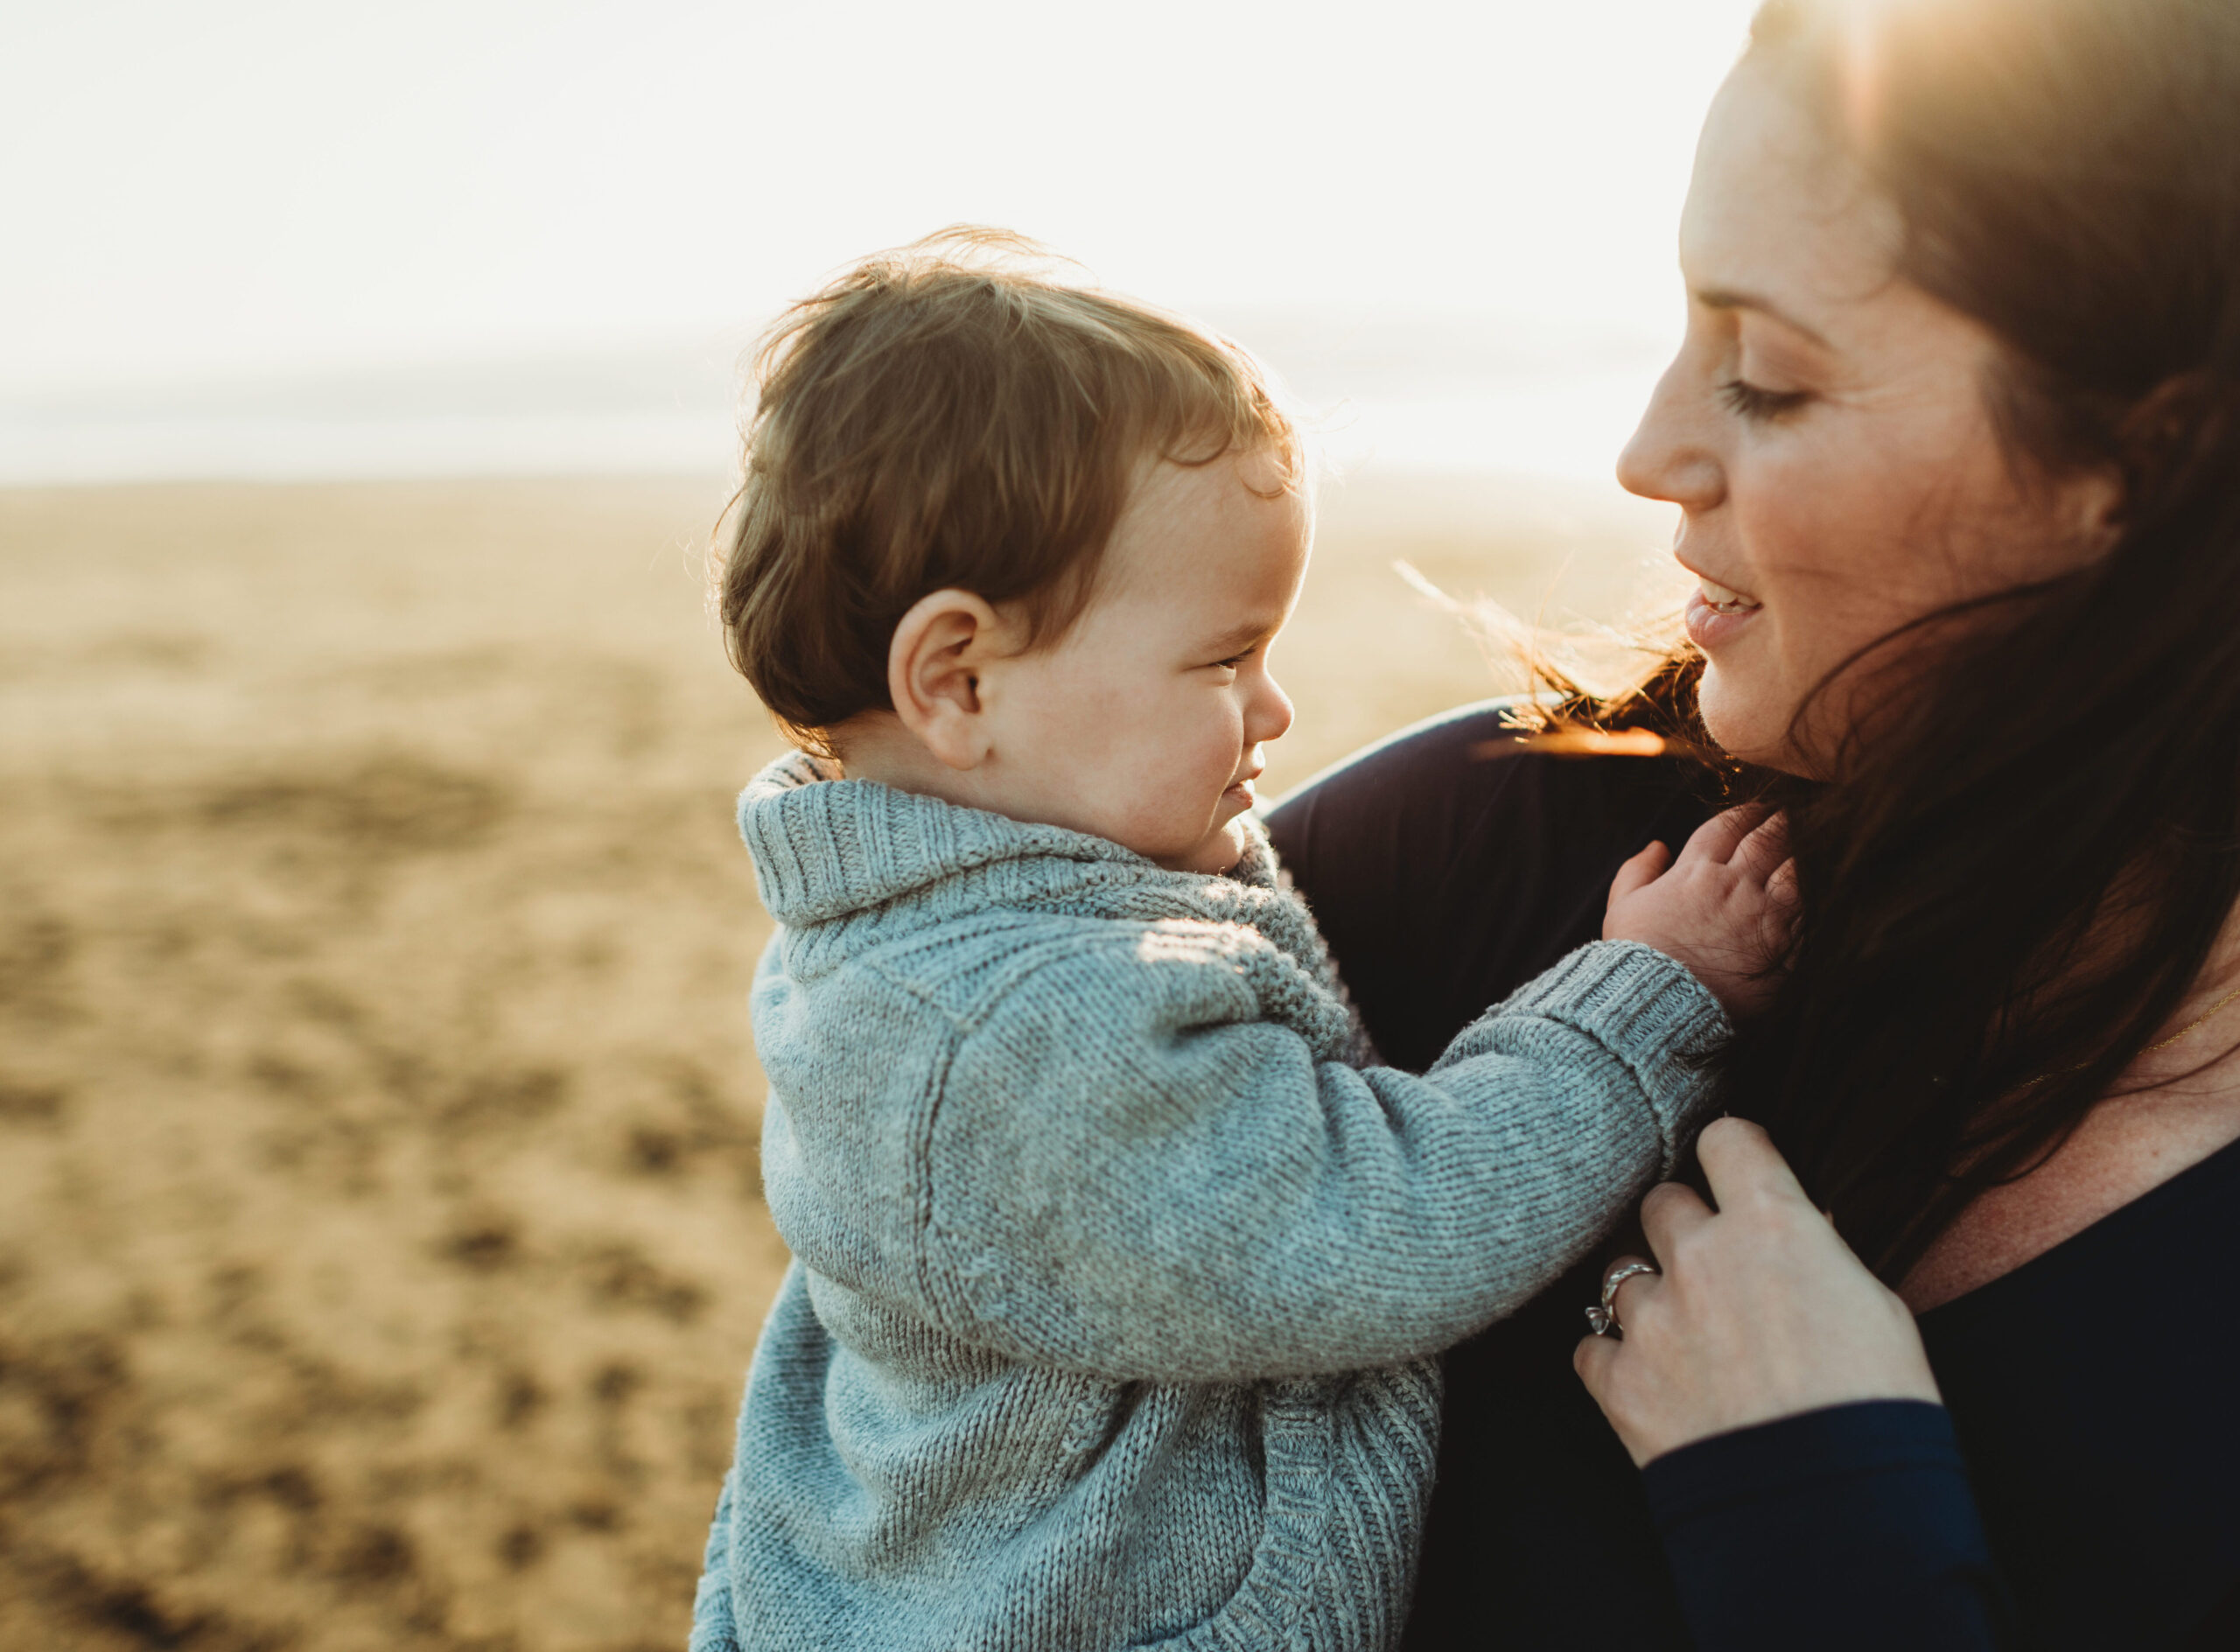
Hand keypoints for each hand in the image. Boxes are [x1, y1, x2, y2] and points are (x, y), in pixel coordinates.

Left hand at [1574, 1118, 1941, 1467]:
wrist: (1839, 1513)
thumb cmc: (1881, 1409)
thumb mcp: (1877, 1307)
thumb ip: (1821, 1257)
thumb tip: (1798, 1238)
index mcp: (1773, 1225)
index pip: (1726, 1139)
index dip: (1731, 1154)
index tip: (1736, 1172)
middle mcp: (1700, 1257)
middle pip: (1661, 1202)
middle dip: (1683, 1228)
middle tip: (1712, 1267)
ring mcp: (1652, 1320)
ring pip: (1620, 1275)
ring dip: (1649, 1298)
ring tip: (1685, 1338)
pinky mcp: (1620, 1384)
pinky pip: (1591, 1350)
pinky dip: (1614, 1362)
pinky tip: (1648, 1382)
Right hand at [1603, 805, 1795, 1015]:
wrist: (1661, 1007)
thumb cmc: (1637, 957)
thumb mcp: (1623, 906)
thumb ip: (1638, 870)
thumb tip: (1658, 846)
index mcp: (1695, 871)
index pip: (1727, 827)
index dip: (1745, 812)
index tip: (1755, 810)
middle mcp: (1735, 886)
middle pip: (1768, 840)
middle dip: (1779, 823)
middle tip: (1787, 816)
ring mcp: (1764, 917)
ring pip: (1797, 870)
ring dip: (1800, 856)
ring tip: (1803, 849)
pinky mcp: (1785, 949)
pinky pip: (1809, 914)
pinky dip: (1812, 898)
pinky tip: (1812, 892)